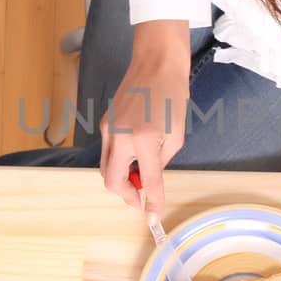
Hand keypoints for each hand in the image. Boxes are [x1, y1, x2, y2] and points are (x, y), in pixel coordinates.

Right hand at [100, 21, 190, 216]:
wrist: (156, 63)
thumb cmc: (172, 95)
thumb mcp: (176, 134)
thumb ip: (161, 161)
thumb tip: (149, 180)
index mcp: (143, 138)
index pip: (147, 181)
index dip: (152, 203)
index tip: (154, 217)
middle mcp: (119, 136)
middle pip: (112, 181)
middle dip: (126, 196)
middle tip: (141, 199)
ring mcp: (107, 129)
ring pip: (105, 168)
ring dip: (121, 179)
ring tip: (140, 177)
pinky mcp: (104, 123)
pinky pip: (106, 152)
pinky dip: (118, 162)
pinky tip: (134, 157)